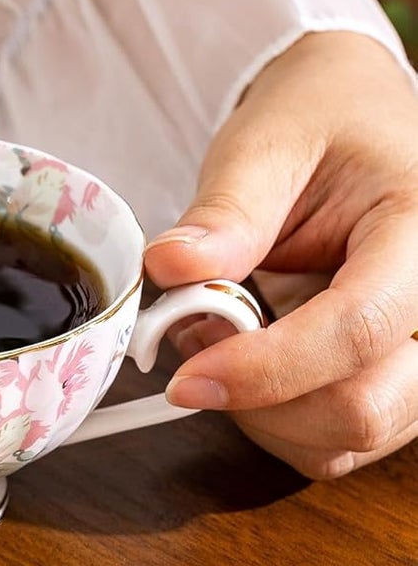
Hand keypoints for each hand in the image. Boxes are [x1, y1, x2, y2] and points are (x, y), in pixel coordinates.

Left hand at [144, 30, 417, 478]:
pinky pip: (336, 444)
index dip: (265, 368)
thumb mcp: (264, 146)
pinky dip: (275, 423)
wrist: (351, 121)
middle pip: (363, 409)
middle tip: (195, 340)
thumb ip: (225, 213)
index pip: (359, 330)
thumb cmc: (317, 125)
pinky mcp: (400, 385)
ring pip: (348, 439)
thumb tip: (170, 268)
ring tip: (222, 339)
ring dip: (262, 413)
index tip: (184, 377)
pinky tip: (248, 367)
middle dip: (259, 398)